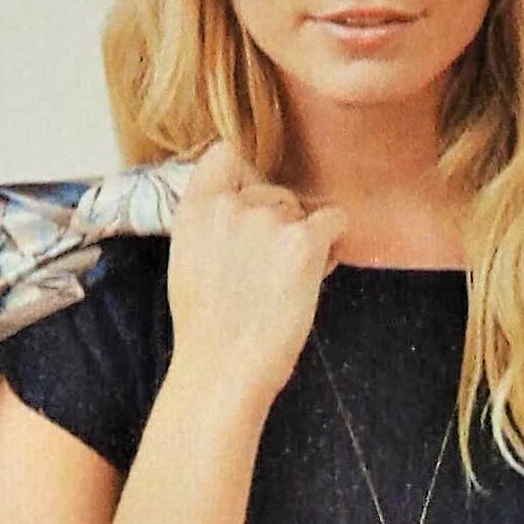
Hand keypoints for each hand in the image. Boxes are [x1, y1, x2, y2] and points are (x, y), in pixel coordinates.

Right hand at [167, 138, 347, 410]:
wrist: (223, 370)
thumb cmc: (206, 329)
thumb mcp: (188, 260)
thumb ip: (210, 225)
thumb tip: (243, 208)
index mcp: (195, 209)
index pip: (225, 154)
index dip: (245, 176)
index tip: (250, 207)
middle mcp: (231, 205)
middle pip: (274, 191)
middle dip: (280, 222)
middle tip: (272, 269)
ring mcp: (268, 221)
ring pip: (304, 211)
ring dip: (305, 239)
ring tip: (289, 282)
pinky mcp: (304, 243)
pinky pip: (336, 220)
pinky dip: (335, 241)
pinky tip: (319, 272)